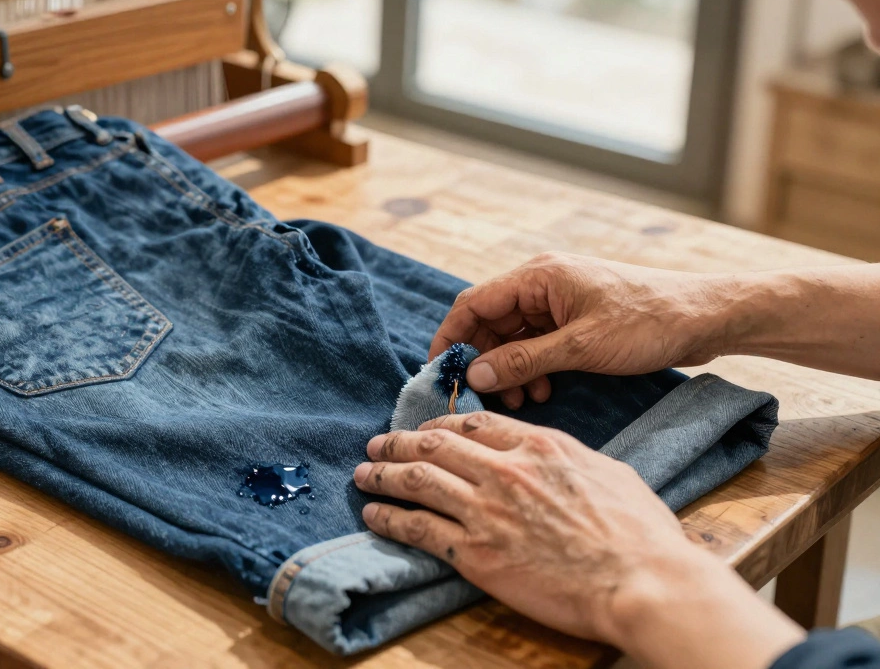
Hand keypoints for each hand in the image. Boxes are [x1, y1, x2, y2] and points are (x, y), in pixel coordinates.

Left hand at [354, 413, 804, 668]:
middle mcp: (505, 470)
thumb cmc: (641, 534)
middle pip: (434, 446)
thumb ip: (566, 458)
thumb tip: (552, 457)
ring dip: (382, 474)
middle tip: (377, 444)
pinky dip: (389, 517)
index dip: (440, 425)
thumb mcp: (607, 473)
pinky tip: (373, 514)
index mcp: (540, 445)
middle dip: (399, 443)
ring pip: (416, 480)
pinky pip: (417, 527)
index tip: (425, 430)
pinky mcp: (475, 552)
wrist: (644, 582)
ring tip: (362, 474)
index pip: (473, 424)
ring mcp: (486, 510)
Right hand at [431, 252, 728, 407]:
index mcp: (538, 276)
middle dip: (483, 361)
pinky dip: (531, 368)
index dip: (451, 338)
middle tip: (485, 398)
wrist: (706, 317)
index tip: (440, 374)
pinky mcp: (575, 318)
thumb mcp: (580, 347)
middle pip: (490, 322)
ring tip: (523, 399)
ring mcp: (559, 301)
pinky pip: (536, 343)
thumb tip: (474, 375)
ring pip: (512, 337)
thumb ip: (522, 361)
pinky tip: (543, 390)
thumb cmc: (648, 322)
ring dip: (509, 369)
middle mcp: (542, 283)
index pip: (473, 303)